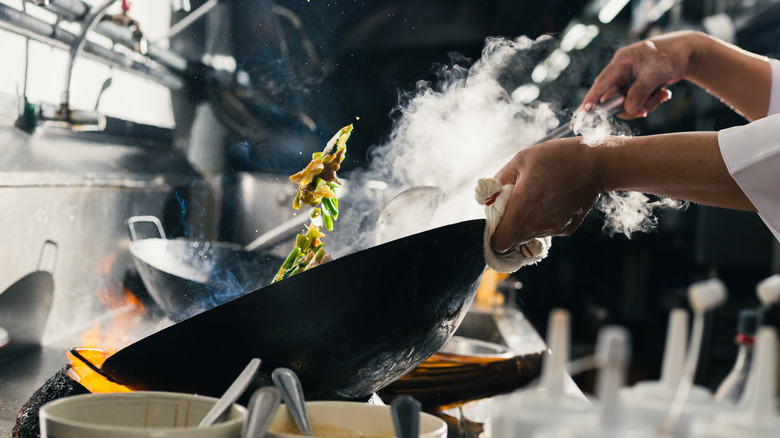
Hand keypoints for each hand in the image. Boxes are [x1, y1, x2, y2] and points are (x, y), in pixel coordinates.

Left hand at [490, 137, 602, 253]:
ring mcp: (554, 229)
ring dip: (527, 222)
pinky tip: (552, 199)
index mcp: (523, 209)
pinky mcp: (567, 229)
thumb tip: (488, 197)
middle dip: (509, 227)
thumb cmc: (556, 158)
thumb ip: (500, 181)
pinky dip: (544, 219)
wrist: (596, 164)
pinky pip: (547, 229)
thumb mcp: (520, 161)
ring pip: (530, 236)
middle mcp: (538, 225)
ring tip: (536, 197)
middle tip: (515, 204)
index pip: (500, 243)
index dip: (494, 235)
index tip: (496, 220)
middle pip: (514, 241)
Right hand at [580, 31, 699, 118]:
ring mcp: (629, 79)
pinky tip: (664, 94)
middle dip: (630, 106)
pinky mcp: (637, 85)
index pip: (602, 82)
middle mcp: (622, 70)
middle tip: (645, 110)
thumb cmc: (672, 55)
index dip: (591, 98)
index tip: (583, 112)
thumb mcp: (656, 72)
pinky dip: (650, 102)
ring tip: (663, 95)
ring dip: (645, 104)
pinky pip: (637, 101)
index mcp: (621, 61)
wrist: (689, 52)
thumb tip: (628, 108)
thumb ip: (640, 91)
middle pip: (614, 97)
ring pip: (627, 102)